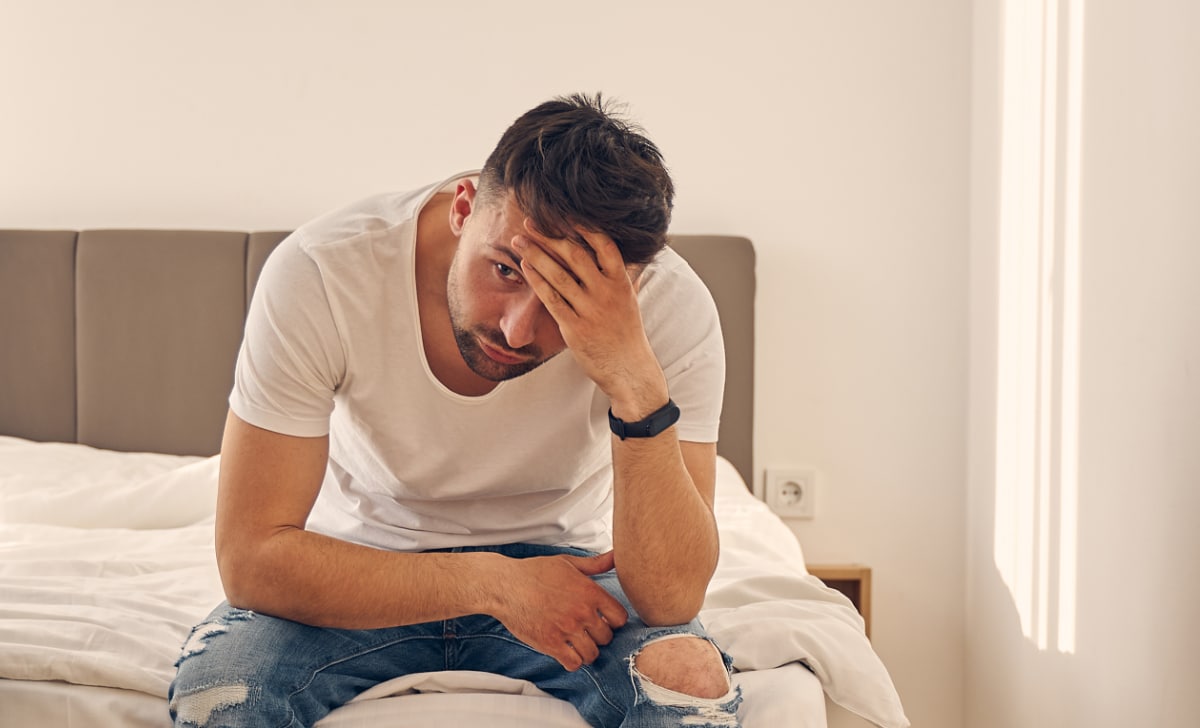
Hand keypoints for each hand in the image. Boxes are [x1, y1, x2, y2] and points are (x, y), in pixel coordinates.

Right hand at [491, 551, 627, 670]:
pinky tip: (567, 652)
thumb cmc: (535, 572)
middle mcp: (582, 612)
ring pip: (592, 654)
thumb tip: (616, 556)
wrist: (505, 585)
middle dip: (599, 636)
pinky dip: (573, 661)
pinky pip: (574, 663)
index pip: (620, 618)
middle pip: (607, 638)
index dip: (613, 621)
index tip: (603, 620)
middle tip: (587, 632)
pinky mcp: (550, 643)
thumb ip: (595, 564)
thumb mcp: (568, 563)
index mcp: (590, 592)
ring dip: (587, 651)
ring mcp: (566, 629)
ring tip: (578, 644)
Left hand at [512, 222, 667, 416]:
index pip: (603, 244)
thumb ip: (625, 274)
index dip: (582, 226)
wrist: (629, 369)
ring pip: (559, 275)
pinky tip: (525, 267)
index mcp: (621, 281)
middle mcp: (606, 292)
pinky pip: (552, 299)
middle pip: (575, 254)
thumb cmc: (627, 332)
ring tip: (518, 240)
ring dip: (535, 254)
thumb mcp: (630, 298)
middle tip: (528, 221)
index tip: (562, 211)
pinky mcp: (575, 327)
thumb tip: (628, 252)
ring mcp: (590, 310)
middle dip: (548, 235)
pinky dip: (537, 281)